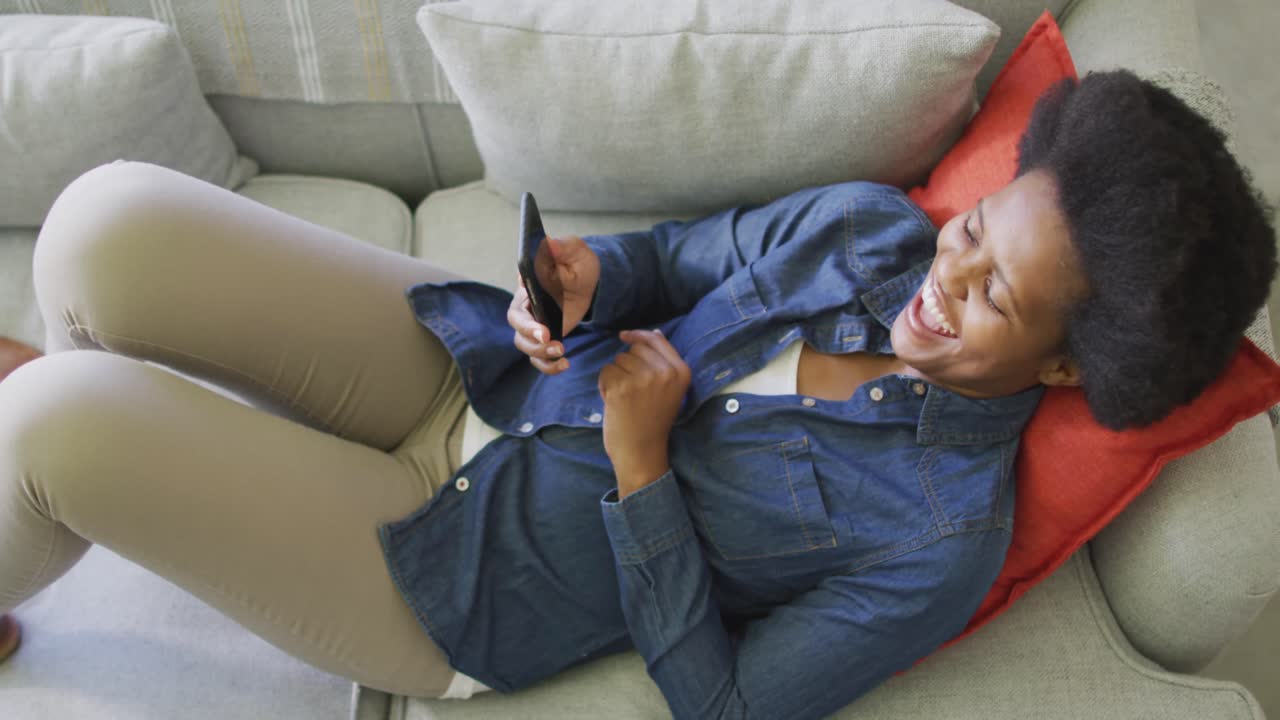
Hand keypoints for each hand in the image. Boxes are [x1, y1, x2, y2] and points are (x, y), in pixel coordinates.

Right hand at [508, 235, 599, 374]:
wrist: (592, 281)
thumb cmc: (578, 263)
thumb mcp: (575, 251)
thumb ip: (562, 246)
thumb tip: (549, 243)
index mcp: (527, 289)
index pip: (517, 308)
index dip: (526, 322)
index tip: (542, 329)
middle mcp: (527, 308)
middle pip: (518, 330)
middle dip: (533, 339)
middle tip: (550, 340)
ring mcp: (534, 325)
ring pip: (526, 346)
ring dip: (541, 354)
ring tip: (562, 352)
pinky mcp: (545, 338)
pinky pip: (539, 358)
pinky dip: (549, 365)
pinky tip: (565, 364)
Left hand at [597, 329, 690, 492]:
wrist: (642, 451)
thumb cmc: (653, 420)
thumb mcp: (669, 389)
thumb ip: (663, 362)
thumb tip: (655, 333)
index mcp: (681, 372)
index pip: (656, 340)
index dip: (638, 335)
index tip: (624, 336)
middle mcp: (665, 373)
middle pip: (634, 349)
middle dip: (627, 364)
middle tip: (633, 390)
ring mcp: (643, 380)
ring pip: (618, 359)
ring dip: (616, 376)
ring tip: (625, 398)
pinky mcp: (622, 387)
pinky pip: (606, 372)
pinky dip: (605, 385)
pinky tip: (614, 402)